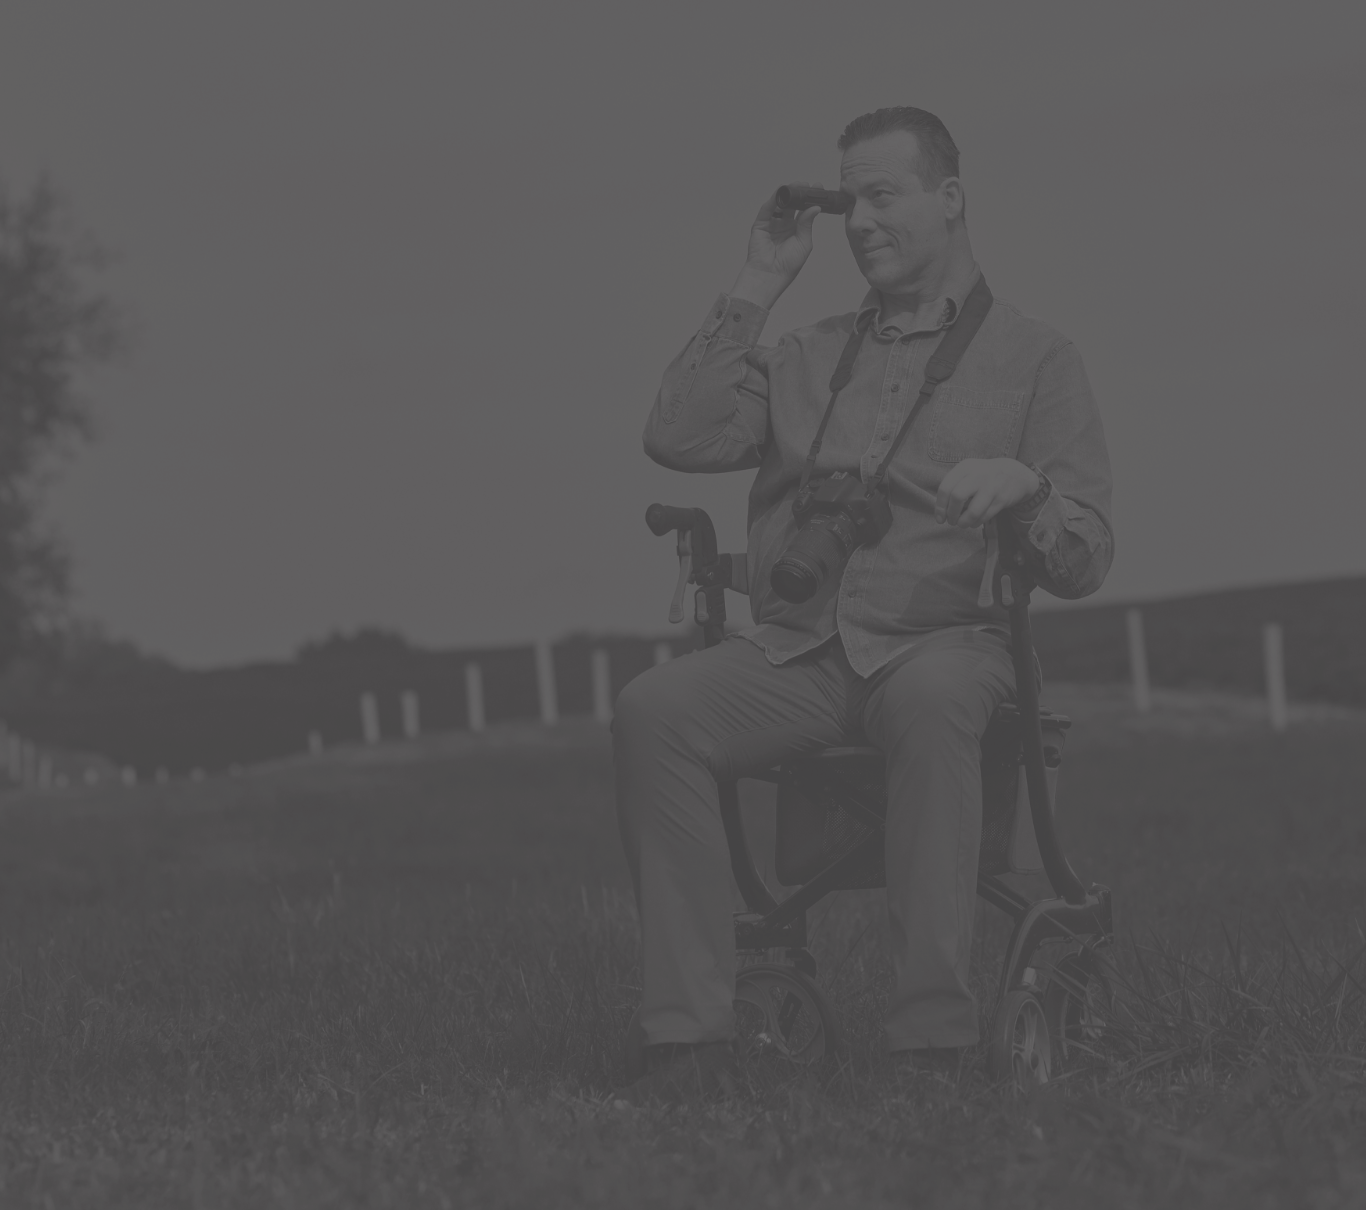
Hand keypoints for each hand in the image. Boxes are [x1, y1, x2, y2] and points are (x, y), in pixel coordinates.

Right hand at [728, 187, 822, 309]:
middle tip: (807, 184)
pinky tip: (781, 192)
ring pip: (780, 203)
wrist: (770, 275)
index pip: (804, 210)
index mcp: (796, 230)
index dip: (810, 199)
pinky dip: (773, 199)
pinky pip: (767, 209)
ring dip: (787, 193)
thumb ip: (807, 224)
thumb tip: (814, 207)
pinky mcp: (760, 224)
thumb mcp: (804, 243)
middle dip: (799, 193)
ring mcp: (772, 223)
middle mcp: (784, 225)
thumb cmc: (788, 265)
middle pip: (792, 204)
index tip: (819, 189)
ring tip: (796, 185)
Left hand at [934, 458, 1040, 527]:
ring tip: (962, 524)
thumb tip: (941, 512)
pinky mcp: (1002, 499)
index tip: (940, 519)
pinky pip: (984, 517)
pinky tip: (974, 522)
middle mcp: (978, 474)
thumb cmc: (984, 476)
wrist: (1016, 474)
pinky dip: (976, 523)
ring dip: (964, 522)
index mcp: (966, 467)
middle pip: (957, 497)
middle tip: (952, 521)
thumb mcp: (969, 472)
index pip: (946, 488)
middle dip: (951, 514)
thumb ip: (954, 486)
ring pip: (972, 511)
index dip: (940, 507)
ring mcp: (992, 486)